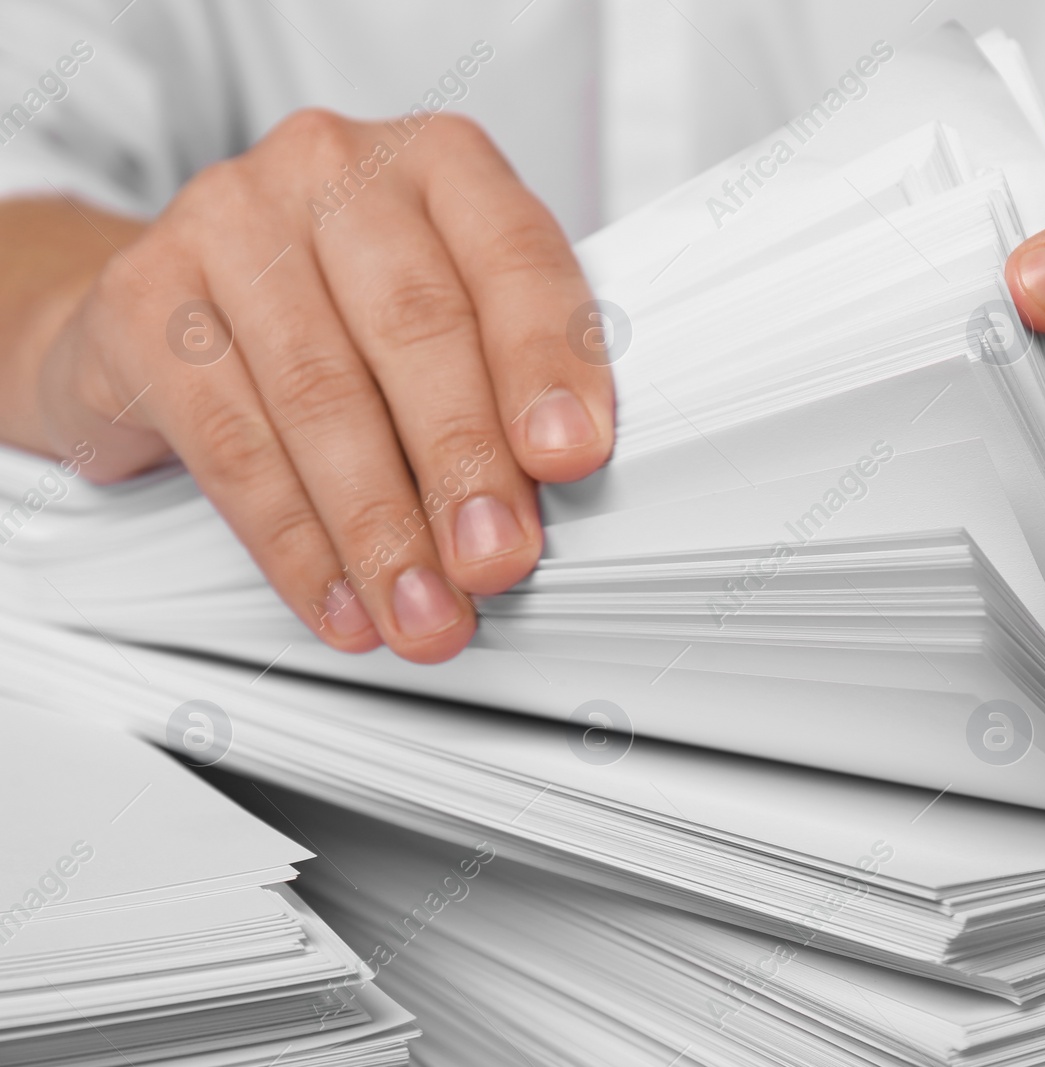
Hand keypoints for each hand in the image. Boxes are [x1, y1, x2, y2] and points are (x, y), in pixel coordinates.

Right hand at [29, 109, 613, 662]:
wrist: (170, 309)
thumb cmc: (343, 315)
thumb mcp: (445, 318)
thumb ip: (505, 377)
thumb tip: (556, 492)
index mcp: (440, 163)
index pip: (514, 256)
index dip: (548, 363)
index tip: (572, 458)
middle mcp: (333, 169)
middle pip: (416, 326)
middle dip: (465, 464)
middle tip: (497, 561)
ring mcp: (227, 220)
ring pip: (322, 395)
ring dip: (382, 528)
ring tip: (424, 612)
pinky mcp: (143, 297)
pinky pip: (232, 442)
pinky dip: (296, 543)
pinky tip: (339, 602)